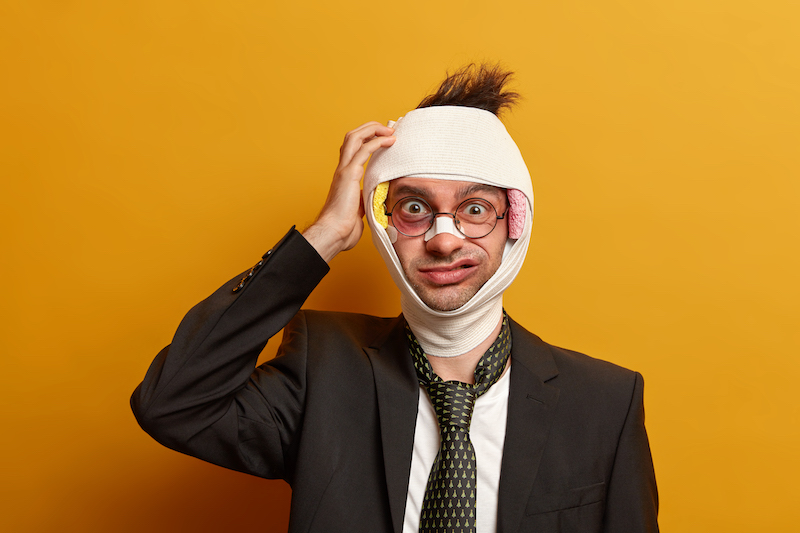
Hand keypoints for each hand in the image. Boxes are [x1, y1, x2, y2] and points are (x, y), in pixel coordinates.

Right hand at [303, 122, 395, 261]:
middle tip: (389, 128)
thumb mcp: (359, 210)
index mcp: (345, 177)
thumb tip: (373, 202)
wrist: (334, 234)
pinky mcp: (349, 174)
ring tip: (390, 129)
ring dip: (374, 129)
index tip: (386, 137)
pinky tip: (390, 140)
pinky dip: (377, 141)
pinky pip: (364, 150)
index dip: (368, 138)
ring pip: (355, 137)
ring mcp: (344, 170)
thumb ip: (364, 201)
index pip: (354, 149)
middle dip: (371, 128)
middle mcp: (343, 169)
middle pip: (353, 136)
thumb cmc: (344, 228)